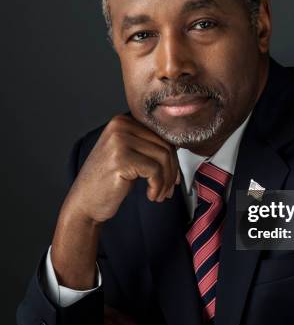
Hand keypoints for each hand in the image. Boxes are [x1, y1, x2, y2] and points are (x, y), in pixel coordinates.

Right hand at [64, 114, 180, 223]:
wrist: (84, 203)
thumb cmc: (107, 182)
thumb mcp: (129, 155)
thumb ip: (147, 145)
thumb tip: (178, 146)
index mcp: (122, 121)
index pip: (161, 136)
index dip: (173, 159)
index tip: (173, 177)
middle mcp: (120, 126)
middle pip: (165, 146)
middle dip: (172, 171)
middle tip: (168, 189)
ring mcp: (119, 141)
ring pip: (163, 158)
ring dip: (166, 181)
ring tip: (159, 193)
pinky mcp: (121, 159)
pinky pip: (155, 171)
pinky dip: (158, 187)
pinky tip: (151, 195)